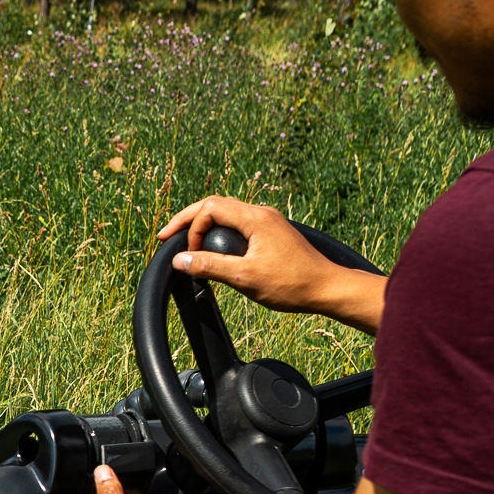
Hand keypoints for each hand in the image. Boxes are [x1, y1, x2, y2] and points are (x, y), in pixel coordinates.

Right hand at [156, 196, 385, 334]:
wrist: (327, 288)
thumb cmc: (291, 284)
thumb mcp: (244, 277)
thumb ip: (210, 266)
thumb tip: (180, 260)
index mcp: (255, 218)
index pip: (209, 208)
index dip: (191, 228)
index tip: (188, 254)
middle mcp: (261, 213)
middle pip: (215, 204)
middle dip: (188, 219)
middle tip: (165, 235)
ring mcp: (268, 221)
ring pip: (227, 212)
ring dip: (203, 224)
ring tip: (186, 240)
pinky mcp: (272, 232)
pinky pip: (239, 223)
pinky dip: (219, 231)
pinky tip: (214, 247)